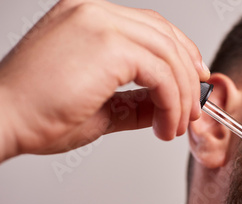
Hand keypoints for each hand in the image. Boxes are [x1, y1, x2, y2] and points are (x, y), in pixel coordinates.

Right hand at [0, 0, 209, 160]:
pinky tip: (165, 124)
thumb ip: (136, 101)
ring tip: (176, 125)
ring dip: (182, 96)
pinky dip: (172, 102)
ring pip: (169, 55)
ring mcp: (99, 22)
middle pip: (166, 37)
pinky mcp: (107, 44)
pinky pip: (161, 73)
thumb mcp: (102, 105)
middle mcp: (94, 12)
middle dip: (189, 77)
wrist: (5, 121)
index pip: (151, 28)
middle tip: (194, 109)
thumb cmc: (40, 114)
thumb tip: (165, 105)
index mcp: (89, 18)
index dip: (182, 54)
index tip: (194, 81)